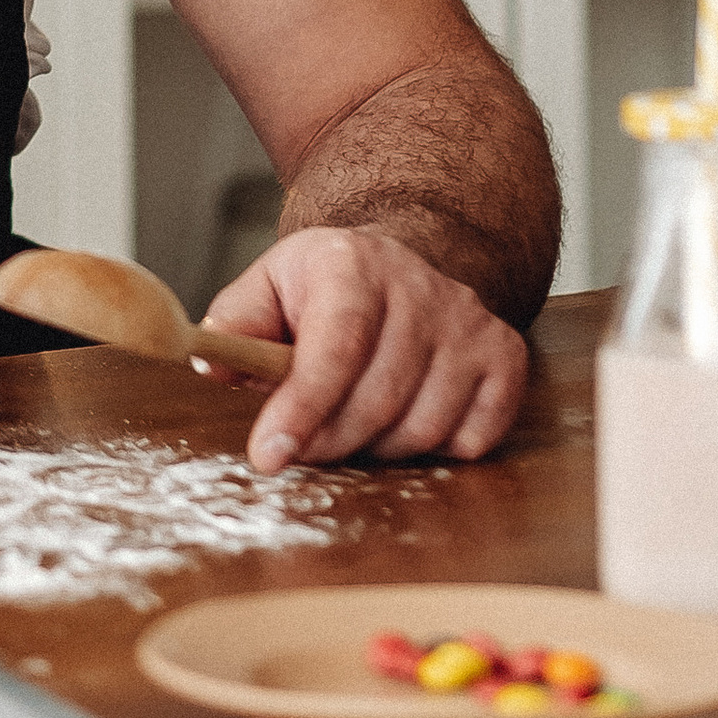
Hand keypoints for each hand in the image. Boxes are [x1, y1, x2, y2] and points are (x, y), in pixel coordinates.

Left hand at [203, 227, 531, 469]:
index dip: (301, 409)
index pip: (334, 349)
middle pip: (376, 401)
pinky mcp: (504, 355)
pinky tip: (408, 416)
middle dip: (328, 441)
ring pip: (423, 428)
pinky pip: (474, 438)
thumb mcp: (269, 287)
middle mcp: (420, 287)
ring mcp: (469, 322)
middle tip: (300, 446)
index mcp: (352, 264)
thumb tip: (213, 363)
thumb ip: (234, 324)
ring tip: (353, 422)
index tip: (268, 457)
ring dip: (378, 447)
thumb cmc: (325, 288)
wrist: (400, 261)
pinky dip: (438, 449)